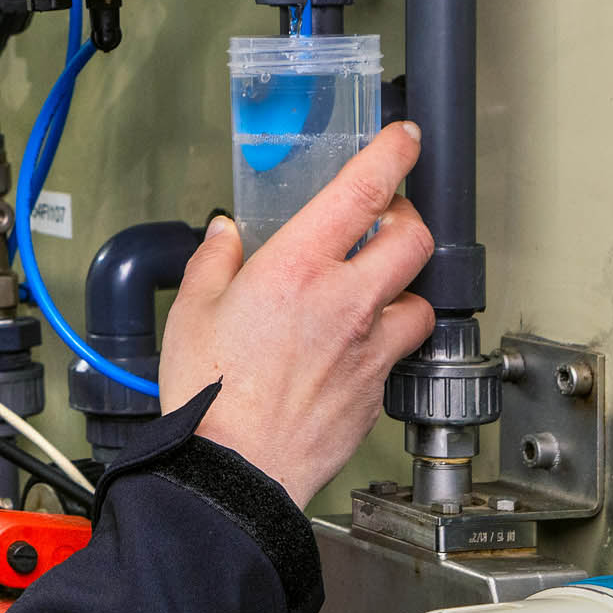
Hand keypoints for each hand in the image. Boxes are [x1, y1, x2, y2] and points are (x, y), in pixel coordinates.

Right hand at [156, 124, 437, 505]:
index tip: (403, 139)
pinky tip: (355, 347)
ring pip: (420, 299)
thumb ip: (215, 262)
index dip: (393, 153)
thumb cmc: (210, 397)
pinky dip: (386, 341)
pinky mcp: (376, 391)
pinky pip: (399, 352)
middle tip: (384, 222)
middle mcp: (346, 302)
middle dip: (406, 220)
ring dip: (403, 288)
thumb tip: (226, 236)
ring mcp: (370, 349)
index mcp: (299, 268)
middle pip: (415, 239)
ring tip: (375, 292)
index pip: (366, 189)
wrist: (236, 472)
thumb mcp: (191, 311)